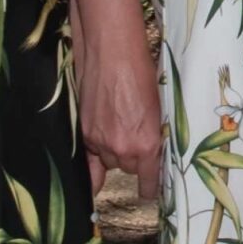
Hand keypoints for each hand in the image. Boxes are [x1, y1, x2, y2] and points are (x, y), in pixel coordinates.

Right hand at [78, 43, 162, 201]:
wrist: (113, 52)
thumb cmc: (143, 72)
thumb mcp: (157, 107)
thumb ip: (152, 134)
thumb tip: (151, 151)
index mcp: (147, 143)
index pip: (149, 178)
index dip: (150, 186)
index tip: (150, 190)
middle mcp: (123, 148)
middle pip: (129, 168)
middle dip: (133, 159)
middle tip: (137, 139)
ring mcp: (100, 142)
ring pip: (110, 162)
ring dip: (115, 154)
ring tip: (119, 131)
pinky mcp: (85, 132)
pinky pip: (89, 160)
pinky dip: (93, 166)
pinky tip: (94, 178)